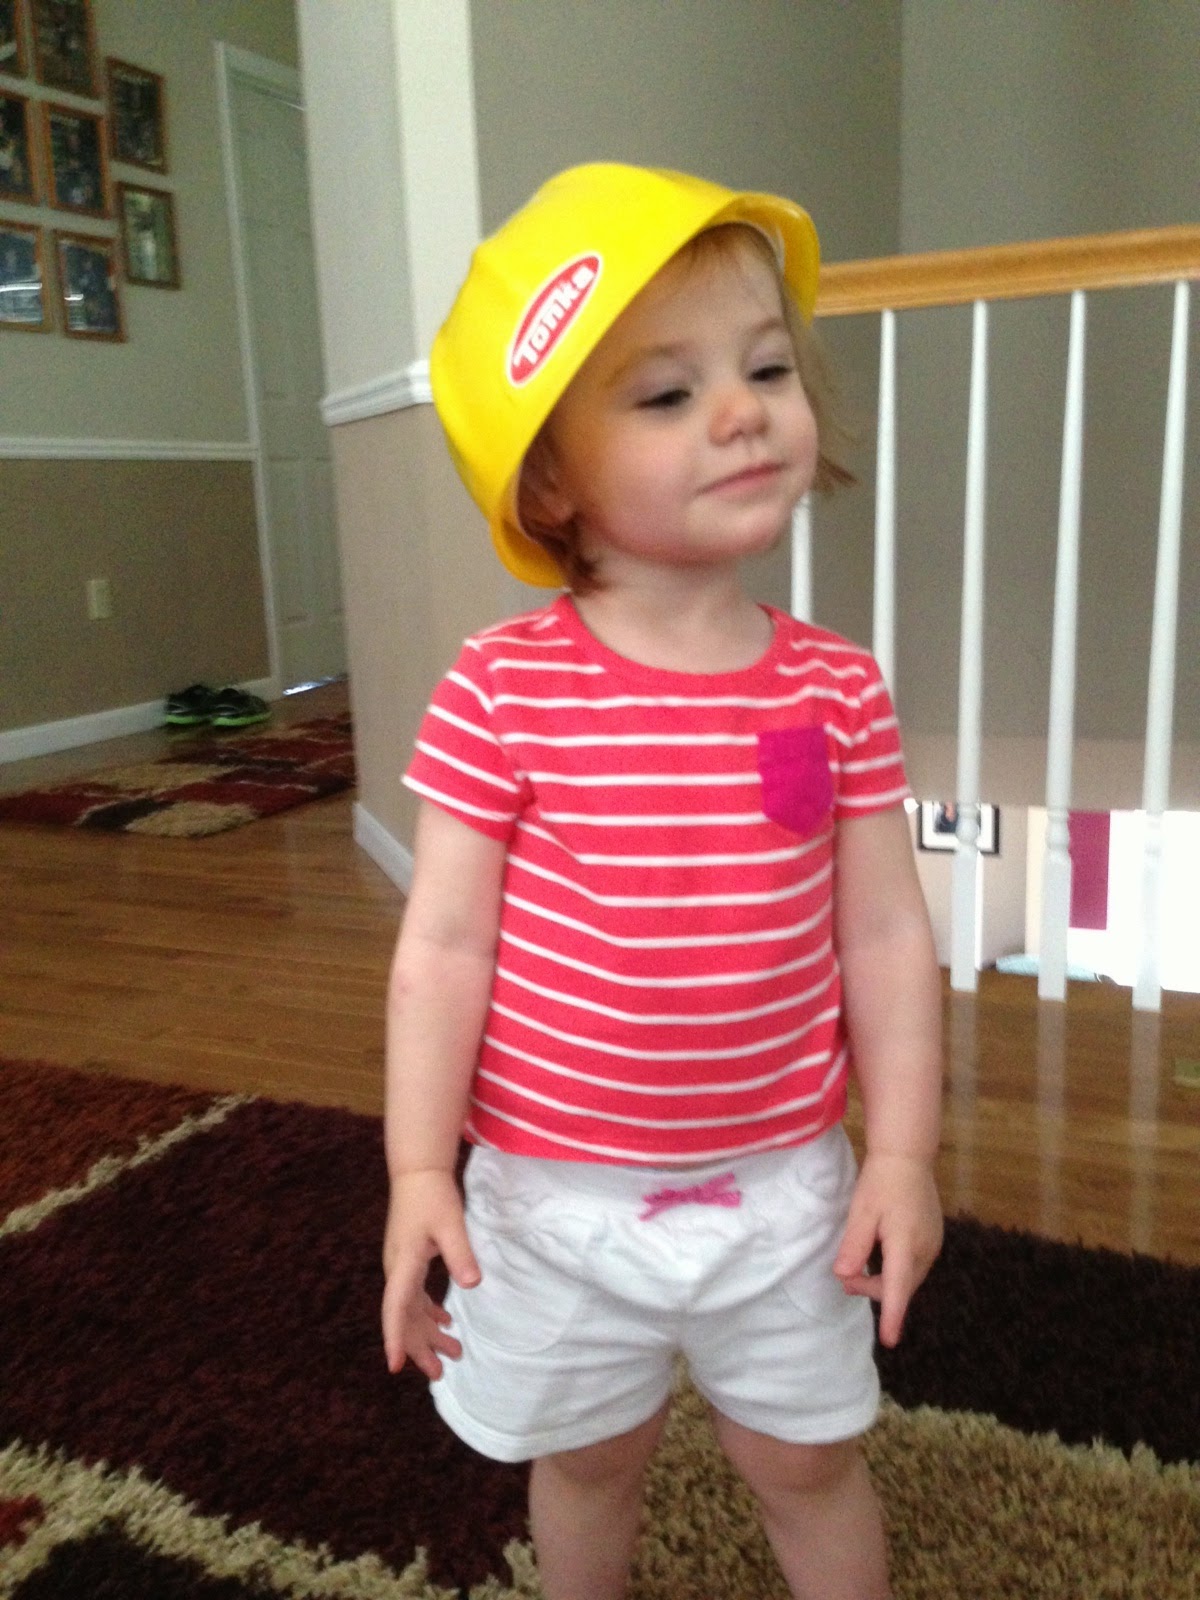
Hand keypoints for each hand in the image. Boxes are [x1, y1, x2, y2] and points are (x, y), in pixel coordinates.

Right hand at [381, 1169, 480, 1378]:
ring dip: (428, 1332)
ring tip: (452, 1353)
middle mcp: (397, 1270)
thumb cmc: (432, 1196)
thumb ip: (460, 1254)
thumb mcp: (450, 1224)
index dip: (395, 1338)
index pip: (396, 1308)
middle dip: (420, 1346)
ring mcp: (402, 1266)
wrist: (418, 1171)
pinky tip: (445, 1322)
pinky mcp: (409, 1260)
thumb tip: (472, 1285)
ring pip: (410, 1309)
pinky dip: (429, 1312)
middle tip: (441, 1373)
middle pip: (404, 1317)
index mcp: (404, 1264)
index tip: (395, 1367)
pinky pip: (415, 1296)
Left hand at [833, 1153, 942, 1347]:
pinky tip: (880, 1255)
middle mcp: (925, 1249)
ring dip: (886, 1281)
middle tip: (847, 1280)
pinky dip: (896, 1270)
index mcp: (905, 1244)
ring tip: (859, 1268)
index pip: (897, 1288)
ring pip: (909, 1278)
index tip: (889, 1341)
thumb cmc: (881, 1182)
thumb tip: (844, 1276)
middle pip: (902, 1287)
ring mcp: (933, 1245)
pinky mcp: (933, 1238)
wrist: (907, 1156)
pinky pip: (914, 1265)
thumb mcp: (861, 1211)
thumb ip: (854, 1245)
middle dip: (875, 1290)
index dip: (892, 1316)